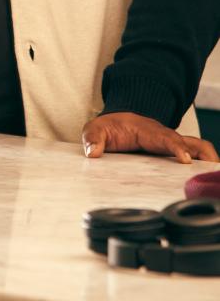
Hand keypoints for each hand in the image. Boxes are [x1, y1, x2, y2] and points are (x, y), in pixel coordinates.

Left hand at [81, 112, 218, 163]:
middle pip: (190, 143)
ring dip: (209, 159)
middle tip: (211, 171)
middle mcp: (165, 136)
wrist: (118, 121)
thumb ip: (93, 139)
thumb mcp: (95, 129)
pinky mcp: (175, 152)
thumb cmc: (109, 127)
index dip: (176, 147)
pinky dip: (206, 164)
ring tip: (215, 176)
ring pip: (198, 148)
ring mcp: (172, 143)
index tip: (184, 160)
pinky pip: (196, 155)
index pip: (165, 138)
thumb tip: (93, 153)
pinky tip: (210, 179)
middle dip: (202, 156)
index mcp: (146, 130)